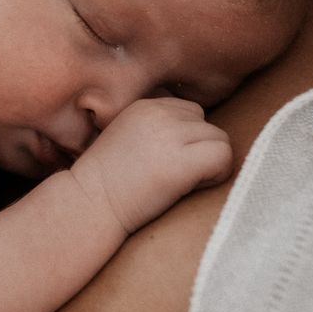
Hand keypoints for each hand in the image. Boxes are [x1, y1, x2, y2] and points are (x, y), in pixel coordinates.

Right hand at [72, 97, 232, 233]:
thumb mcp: (126, 141)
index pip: (189, 112)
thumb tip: (192, 140)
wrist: (88, 205)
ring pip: (220, 140)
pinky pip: (224, 158)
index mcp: (145, 106)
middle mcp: (160, 113)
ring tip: (179, 183)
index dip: (185, 140)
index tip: (165, 163)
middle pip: (207, 125)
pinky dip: (215, 176)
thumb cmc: (104, 184)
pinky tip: (188, 188)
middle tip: (172, 176)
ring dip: (207, 164)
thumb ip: (155, 131)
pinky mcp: (182, 159)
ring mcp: (171, 134)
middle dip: (198, 151)